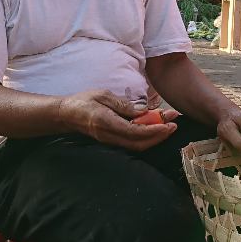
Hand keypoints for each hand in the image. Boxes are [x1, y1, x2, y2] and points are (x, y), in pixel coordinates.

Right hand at [62, 90, 176, 152]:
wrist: (67, 114)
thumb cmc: (84, 101)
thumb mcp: (103, 95)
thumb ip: (123, 105)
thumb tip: (143, 111)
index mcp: (107, 123)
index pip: (135, 132)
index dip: (155, 130)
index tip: (169, 124)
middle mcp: (110, 136)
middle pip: (140, 144)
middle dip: (159, 136)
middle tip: (173, 125)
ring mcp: (110, 141)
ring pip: (137, 146)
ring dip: (154, 137)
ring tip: (167, 123)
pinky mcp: (112, 141)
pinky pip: (132, 143)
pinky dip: (146, 136)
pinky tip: (153, 126)